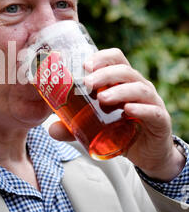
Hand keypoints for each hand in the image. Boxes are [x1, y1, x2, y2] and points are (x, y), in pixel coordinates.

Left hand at [49, 48, 185, 181]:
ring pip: (140, 88)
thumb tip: (51, 129)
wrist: (148, 154)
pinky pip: (153, 111)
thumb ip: (74, 127)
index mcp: (124, 82)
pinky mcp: (160, 121)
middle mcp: (139, 87)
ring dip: (120, 91)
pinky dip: (141, 109)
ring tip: (102, 98)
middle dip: (105, 74)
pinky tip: (128, 110)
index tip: (85, 65)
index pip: (116, 59)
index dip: (102, 58)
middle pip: (125, 71)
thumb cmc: (122, 132)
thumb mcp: (95, 128)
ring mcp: (152, 103)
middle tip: (88, 83)